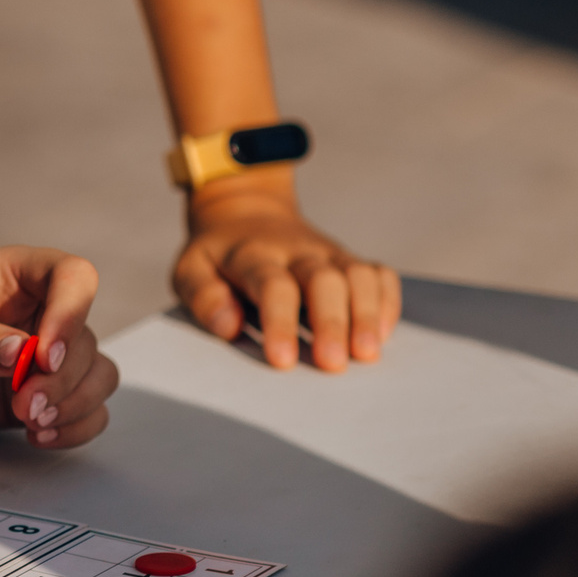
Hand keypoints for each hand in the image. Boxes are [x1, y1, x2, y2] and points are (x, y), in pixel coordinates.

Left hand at [0, 249, 117, 454]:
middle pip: (85, 337)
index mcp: (12, 275)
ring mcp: (42, 356)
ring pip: (95, 373)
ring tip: (30, 422)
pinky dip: (76, 425)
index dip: (71, 312)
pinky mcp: (40, 394)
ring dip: (74, 403)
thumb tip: (21, 353)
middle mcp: (37, 311)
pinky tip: (40, 436)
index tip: (45, 355)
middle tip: (24, 405)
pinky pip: (86, 408)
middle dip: (62, 378)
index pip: (72, 275)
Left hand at [173, 175, 399, 371]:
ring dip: (366, 314)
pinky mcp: (348, 261)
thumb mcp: (191, 269)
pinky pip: (379, 274)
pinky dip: (387, 302)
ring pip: (357, 275)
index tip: (282, 361)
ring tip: (367, 354)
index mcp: (252, 254)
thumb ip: (203, 296)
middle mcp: (296, 251)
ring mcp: (327, 254)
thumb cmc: (217, 256)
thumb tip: (228, 326)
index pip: (272, 285)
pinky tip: (382, 335)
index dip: (279, 322)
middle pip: (323, 279)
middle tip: (333, 364)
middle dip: (331, 322)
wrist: (245, 212)